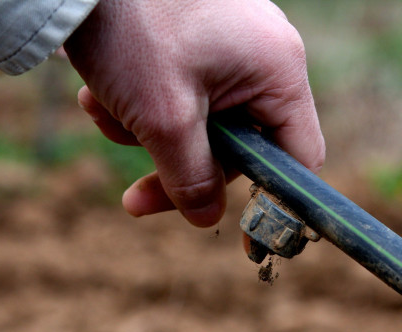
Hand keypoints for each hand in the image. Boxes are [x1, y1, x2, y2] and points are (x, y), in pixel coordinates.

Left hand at [64, 0, 324, 226]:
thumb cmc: (134, 29)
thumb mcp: (165, 118)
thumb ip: (191, 178)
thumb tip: (207, 219)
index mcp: (279, 71)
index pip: (299, 157)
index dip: (272, 201)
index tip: (239, 233)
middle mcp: (265, 55)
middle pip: (241, 146)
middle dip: (182, 167)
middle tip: (135, 196)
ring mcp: (232, 42)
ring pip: (205, 122)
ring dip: (151, 134)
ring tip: (103, 113)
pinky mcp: (199, 36)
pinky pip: (185, 91)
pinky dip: (145, 104)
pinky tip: (102, 95)